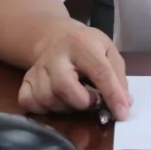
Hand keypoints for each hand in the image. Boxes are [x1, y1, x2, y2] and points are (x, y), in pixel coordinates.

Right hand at [17, 22, 131, 120]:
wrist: (56, 35)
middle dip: (82, 102)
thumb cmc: (87, 45)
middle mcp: (56, 55)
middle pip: (64, 86)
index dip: (112, 95)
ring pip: (47, 97)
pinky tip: (54, 101)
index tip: (122, 113)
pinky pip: (29, 101)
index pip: (99, 71)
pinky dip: (42, 108)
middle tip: (92, 100)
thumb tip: (125, 104)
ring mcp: (38, 67)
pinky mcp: (26, 79)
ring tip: (74, 98)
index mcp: (82, 44)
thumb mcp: (108, 50)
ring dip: (65, 107)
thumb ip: (118, 76)